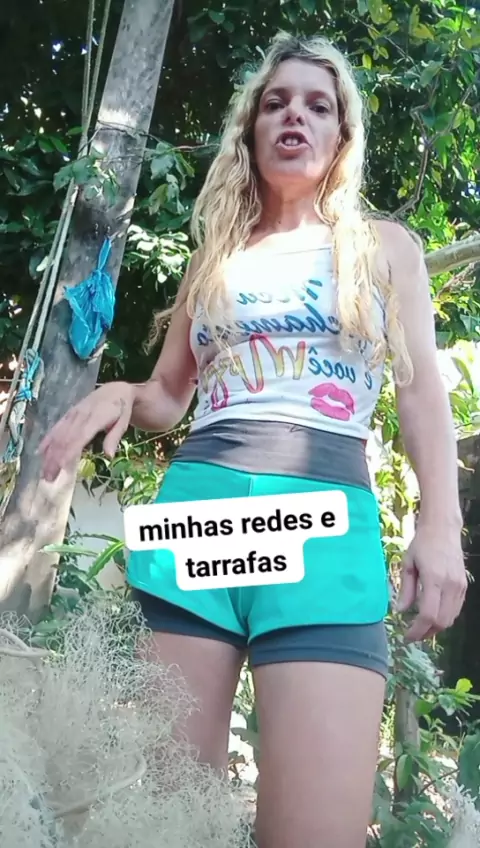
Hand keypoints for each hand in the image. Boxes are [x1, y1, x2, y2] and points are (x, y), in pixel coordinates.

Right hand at [39, 382, 135, 481]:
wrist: (114, 390)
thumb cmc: (121, 409)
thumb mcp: (123, 422)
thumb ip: (114, 438)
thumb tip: (109, 456)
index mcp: (96, 417)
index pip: (80, 436)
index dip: (69, 451)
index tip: (61, 466)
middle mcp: (80, 416)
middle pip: (65, 438)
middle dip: (55, 458)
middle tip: (49, 477)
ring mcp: (72, 414)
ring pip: (58, 434)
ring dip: (49, 453)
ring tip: (44, 470)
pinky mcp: (68, 414)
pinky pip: (56, 427)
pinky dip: (48, 440)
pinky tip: (40, 452)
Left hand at [396, 521, 467, 641]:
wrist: (443, 529)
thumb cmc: (422, 544)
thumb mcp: (408, 564)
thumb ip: (406, 589)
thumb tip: (400, 611)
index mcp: (434, 579)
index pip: (428, 615)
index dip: (417, 630)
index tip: (406, 637)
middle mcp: (451, 586)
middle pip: (441, 621)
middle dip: (426, 633)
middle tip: (412, 635)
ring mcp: (460, 587)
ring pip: (451, 618)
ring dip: (436, 627)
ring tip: (421, 628)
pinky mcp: (464, 586)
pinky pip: (456, 610)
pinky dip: (444, 618)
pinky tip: (432, 616)